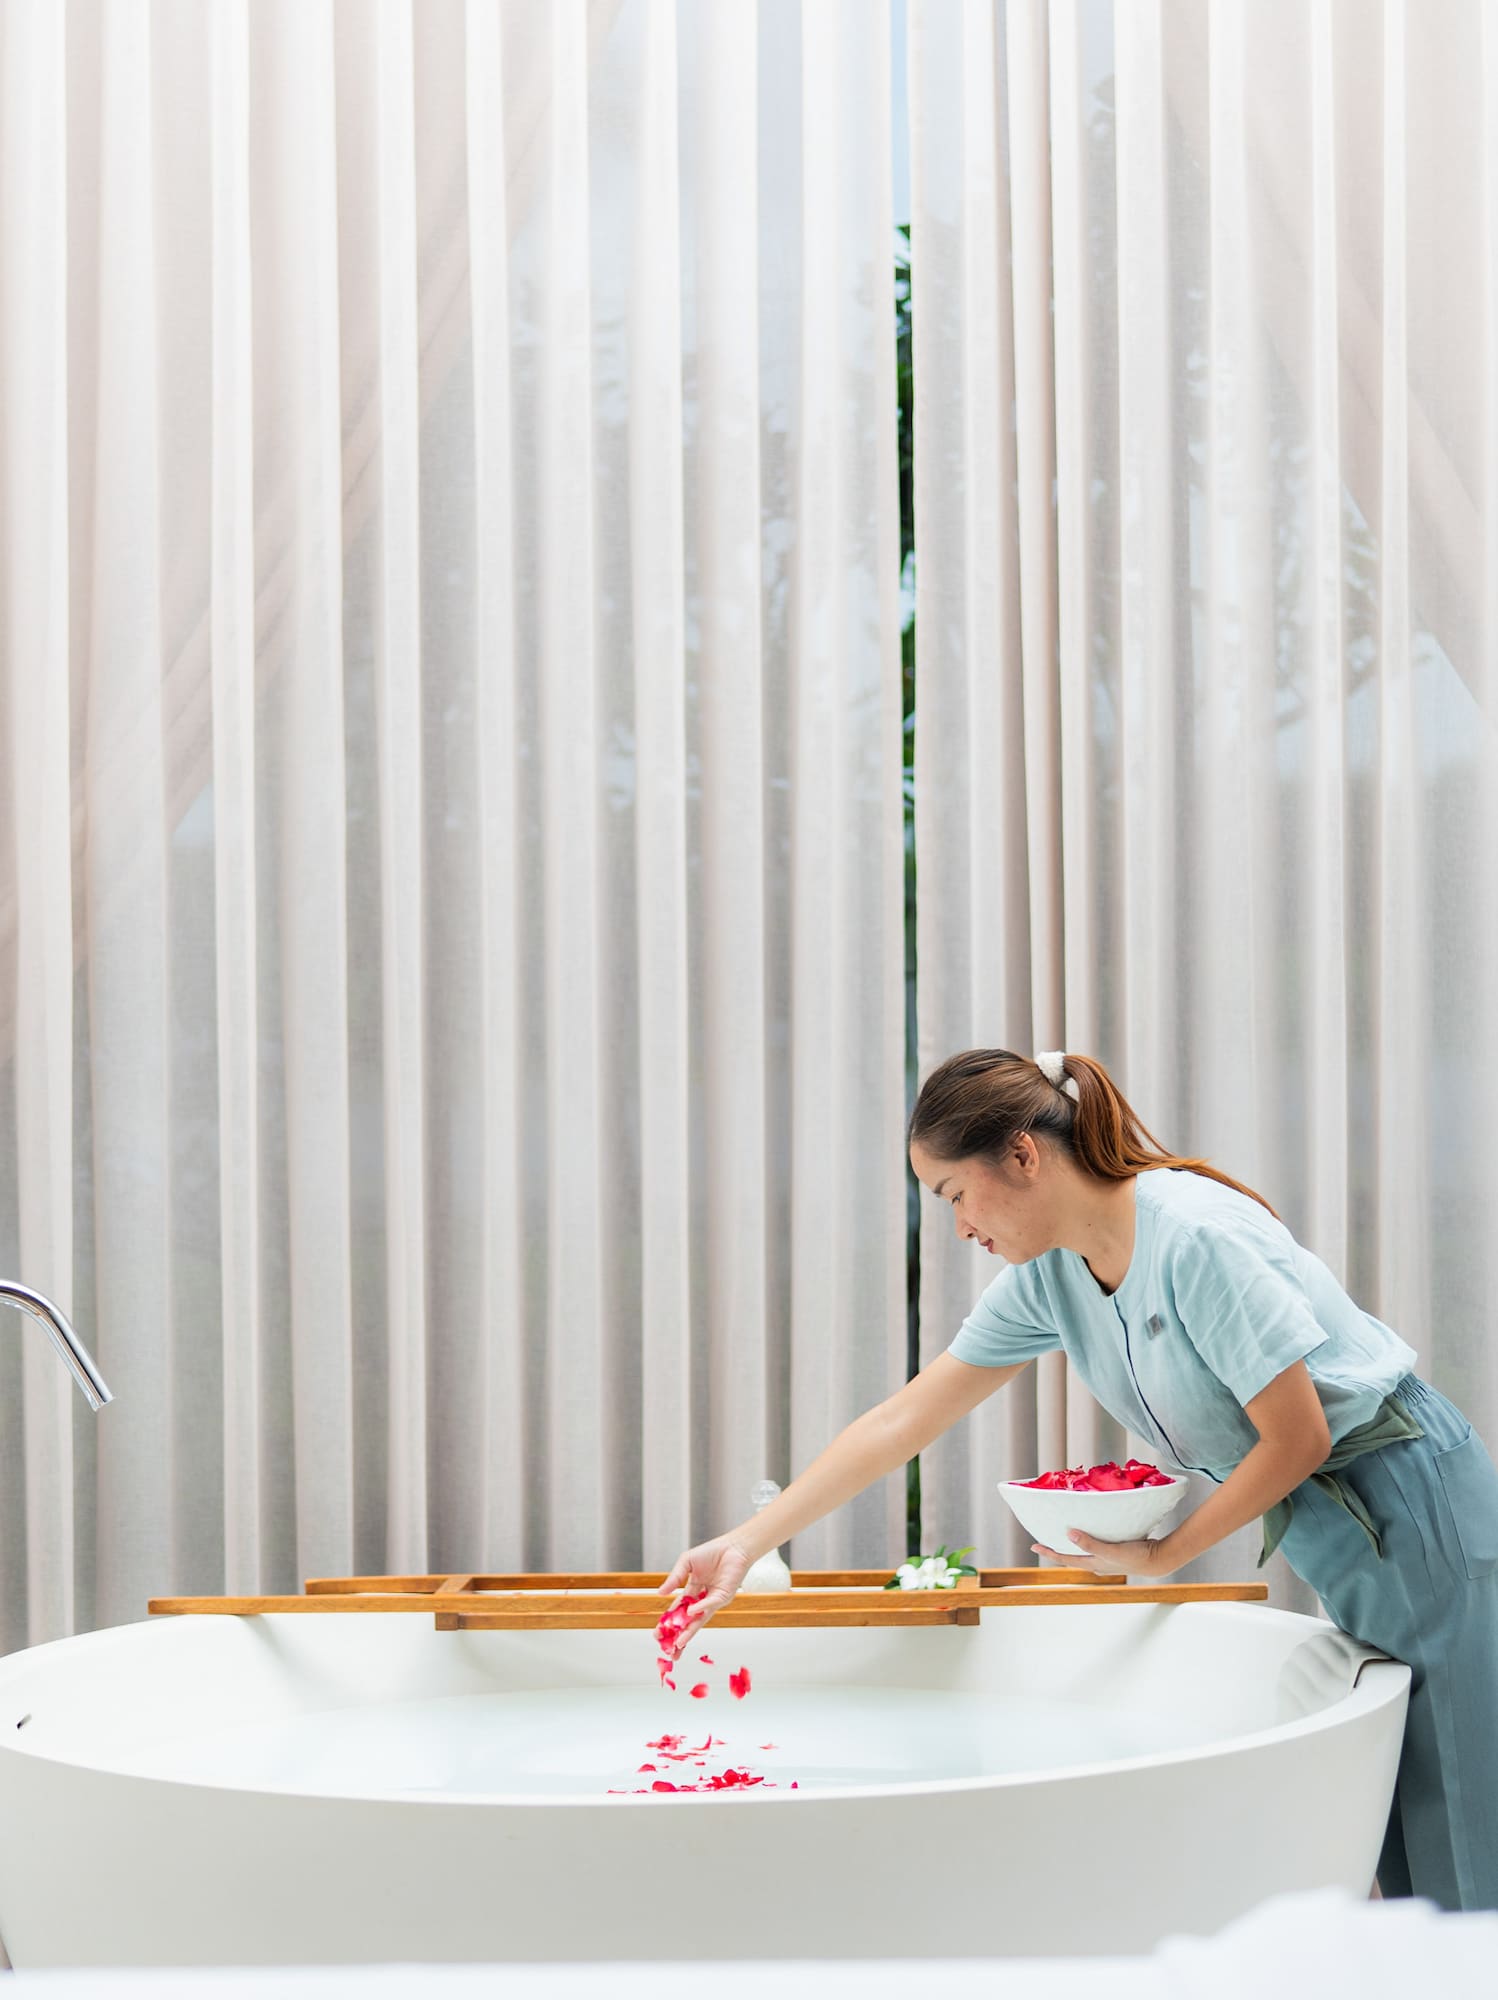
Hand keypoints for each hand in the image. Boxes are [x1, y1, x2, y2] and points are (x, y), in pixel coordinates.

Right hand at [657, 1535, 753, 1655]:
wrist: (733, 1547)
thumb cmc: (712, 1552)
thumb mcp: (686, 1562)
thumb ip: (674, 1578)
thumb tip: (660, 1593)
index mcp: (692, 1592)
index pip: (678, 1611)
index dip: (668, 1623)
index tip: (658, 1634)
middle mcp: (702, 1600)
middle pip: (688, 1622)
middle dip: (677, 1636)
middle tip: (668, 1649)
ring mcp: (713, 1601)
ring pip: (699, 1620)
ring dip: (688, 1632)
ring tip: (679, 1644)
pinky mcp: (723, 1597)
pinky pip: (709, 1604)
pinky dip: (700, 1609)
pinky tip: (689, 1613)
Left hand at [1031, 1529, 1177, 1578]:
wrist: (1159, 1559)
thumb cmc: (1136, 1556)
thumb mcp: (1111, 1550)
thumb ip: (1090, 1544)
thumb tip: (1069, 1534)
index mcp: (1093, 1564)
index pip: (1065, 1559)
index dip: (1049, 1552)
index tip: (1034, 1545)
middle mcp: (1097, 1564)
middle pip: (1072, 1557)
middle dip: (1057, 1549)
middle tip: (1044, 1540)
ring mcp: (1107, 1559)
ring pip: (1084, 1552)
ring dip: (1073, 1545)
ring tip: (1064, 1534)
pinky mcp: (1116, 1552)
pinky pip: (1096, 1545)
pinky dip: (1089, 1540)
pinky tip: (1091, 1531)